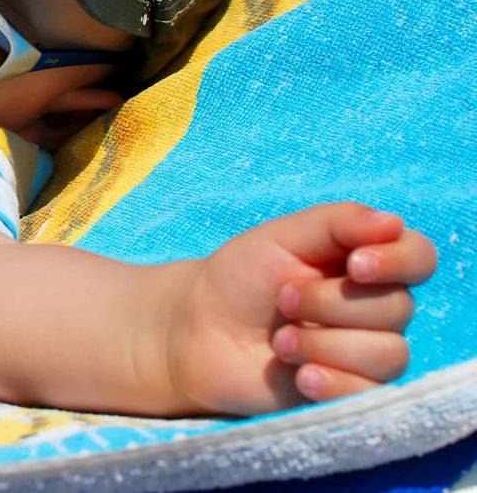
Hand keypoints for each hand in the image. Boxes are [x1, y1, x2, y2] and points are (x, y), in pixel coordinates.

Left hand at [165, 202, 436, 416]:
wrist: (198, 330)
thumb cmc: (241, 278)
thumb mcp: (281, 237)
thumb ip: (337, 223)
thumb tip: (393, 223)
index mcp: (365, 262)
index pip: (419, 257)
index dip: (399, 261)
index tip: (356, 265)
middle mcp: (375, 308)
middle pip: (397, 307)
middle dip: (331, 303)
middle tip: (283, 300)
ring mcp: (365, 353)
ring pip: (389, 354)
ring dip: (324, 344)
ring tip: (279, 341)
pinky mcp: (350, 393)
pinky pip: (372, 394)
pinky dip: (335, 382)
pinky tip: (300, 375)